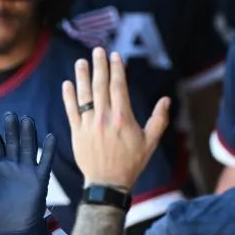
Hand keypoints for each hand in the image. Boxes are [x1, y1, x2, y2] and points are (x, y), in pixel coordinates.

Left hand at [0, 112, 56, 234]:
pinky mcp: (40, 179)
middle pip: (13, 141)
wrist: (14, 230)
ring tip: (27, 119)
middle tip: (10, 115)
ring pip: (29, 147)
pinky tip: (50, 137)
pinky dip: (48, 150)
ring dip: (28, 133)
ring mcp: (27, 170)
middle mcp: (13, 164)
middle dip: (11, 128)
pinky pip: (45, 162)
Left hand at [62, 47, 169, 191]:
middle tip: (98, 51)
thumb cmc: (131, 163)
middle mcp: (104, 118)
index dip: (116, 70)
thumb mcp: (151, 142)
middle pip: (100, 86)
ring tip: (82, 62)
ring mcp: (88, 125)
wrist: (108, 183)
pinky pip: (71, 111)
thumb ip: (159, 119)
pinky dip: (69, 96)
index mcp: (123, 118)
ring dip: (82, 76)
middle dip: (99, 66)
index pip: (118, 87)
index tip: (115, 56)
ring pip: (84, 95)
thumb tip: (166, 100)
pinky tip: (68, 84)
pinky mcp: (76, 133)